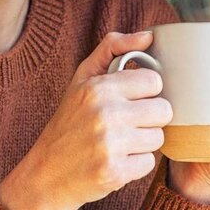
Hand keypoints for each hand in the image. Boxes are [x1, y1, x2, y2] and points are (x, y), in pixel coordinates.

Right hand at [0, 30, 171, 209]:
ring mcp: (110, 144)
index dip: (145, 92)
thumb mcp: (82, 79)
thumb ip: (112, 49)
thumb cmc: (69, 122)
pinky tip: (115, 161)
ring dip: (143, 143)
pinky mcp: (115, 172)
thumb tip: (148, 35)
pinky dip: (135, 165)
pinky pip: (149, 163)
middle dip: (148, 119)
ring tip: (118, 143)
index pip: (154, 81)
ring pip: (158, 138)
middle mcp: (104, 113)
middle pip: (163, 110)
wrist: (46, 174)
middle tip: (126, 124)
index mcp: (98, 88)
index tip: (129, 100)